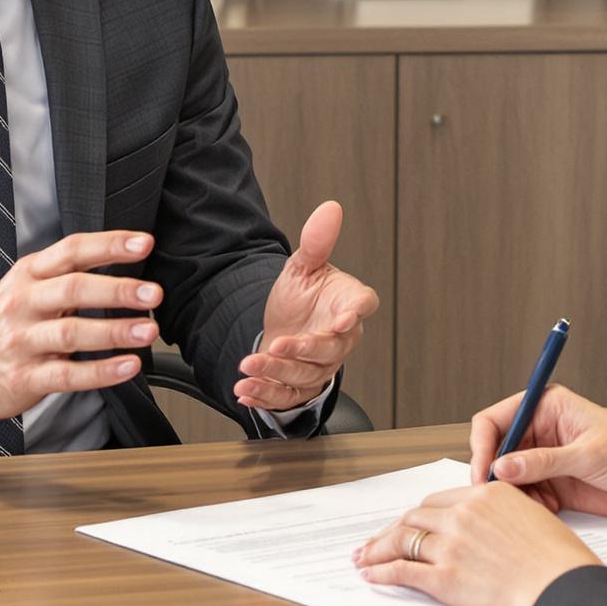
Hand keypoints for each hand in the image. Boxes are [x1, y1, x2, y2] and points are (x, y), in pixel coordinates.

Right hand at [0, 230, 162, 427]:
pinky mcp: (24, 378)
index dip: (109, 244)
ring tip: (148, 330)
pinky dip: (101, 372)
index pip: (72, 251)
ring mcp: (22, 342)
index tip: (144, 243)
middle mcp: (24, 303)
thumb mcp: (23, 286)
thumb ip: (65, 274)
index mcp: (29, 275)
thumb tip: (121, 259)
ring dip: (115, 332)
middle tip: (153, 292)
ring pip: (72, 333)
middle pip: (74, 289)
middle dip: (117, 290)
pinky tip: (127, 367)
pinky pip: (67, 375)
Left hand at [239, 200, 377, 415]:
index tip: (342, 319)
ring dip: (276, 373)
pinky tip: (244, 391)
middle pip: (331, 348)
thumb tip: (330, 208)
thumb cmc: (301, 295)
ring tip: (248, 365)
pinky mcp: (301, 386)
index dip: (355, 312)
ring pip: (306, 375)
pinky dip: (265, 397)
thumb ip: (316, 242)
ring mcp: (322, 366)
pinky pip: (287, 396)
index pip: (362, 305)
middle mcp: (341, 338)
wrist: (282, 324)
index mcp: (348, 303)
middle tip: (278, 344)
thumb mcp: (303, 267)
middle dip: (303, 349)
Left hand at [352, 481, 599, 605]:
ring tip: (363, 557)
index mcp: (488, 495)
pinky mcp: (445, 577)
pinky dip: (382, 572)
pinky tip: (372, 575)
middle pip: (416, 516)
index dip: (419, 515)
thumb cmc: (559, 562)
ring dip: (377, 549)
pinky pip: (403, 570)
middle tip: (377, 540)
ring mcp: (452, 544)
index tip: (409, 524)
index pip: (439, 501)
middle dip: (392, 530)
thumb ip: (503, 519)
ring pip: (403, 540)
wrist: (562, 589)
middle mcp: (465, 514)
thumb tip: (488, 533)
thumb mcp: (535, 521)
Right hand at [468, 385, 606, 518]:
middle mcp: (540, 431)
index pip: (495, 419)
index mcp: (547, 407)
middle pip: (495, 450)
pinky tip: (545, 510)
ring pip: (507, 476)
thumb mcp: (588, 455)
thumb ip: (544, 461)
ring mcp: (544, 459)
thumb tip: (502, 466)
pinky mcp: (552, 484)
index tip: (484, 471)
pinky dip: (527, 506)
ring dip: (512, 493)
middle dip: (494, 473)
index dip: (483, 445)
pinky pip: (525, 495)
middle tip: (496, 497)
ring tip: (528, 505)